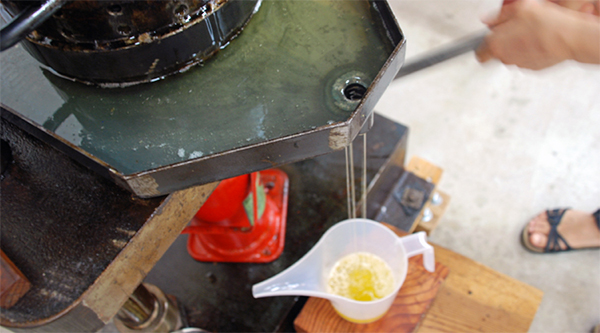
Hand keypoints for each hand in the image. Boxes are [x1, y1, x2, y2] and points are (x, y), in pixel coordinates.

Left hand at [476, 0, 599, 68]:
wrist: (569, 38)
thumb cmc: (545, 23)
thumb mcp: (519, 8)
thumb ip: (498, 16)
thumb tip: (487, 20)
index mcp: (495, 44)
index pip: (479, 52)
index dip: (483, 45)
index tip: (488, 40)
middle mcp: (504, 58)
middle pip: (497, 52)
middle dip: (503, 42)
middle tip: (515, 29)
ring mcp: (519, 64)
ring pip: (512, 55)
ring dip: (517, 46)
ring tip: (531, 33)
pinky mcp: (533, 68)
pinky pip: (526, 58)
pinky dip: (530, 51)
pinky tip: (539, 41)